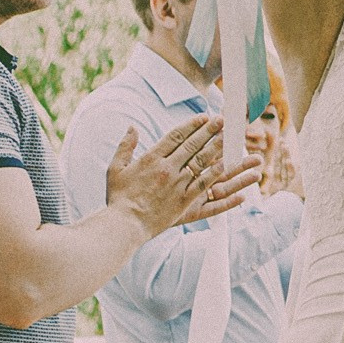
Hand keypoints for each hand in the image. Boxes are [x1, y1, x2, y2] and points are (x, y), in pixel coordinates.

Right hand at [106, 114, 262, 238]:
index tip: (203, 117)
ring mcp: (177, 185)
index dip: (191, 125)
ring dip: (216, 148)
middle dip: (208, 131)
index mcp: (151, 159)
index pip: (175, 136)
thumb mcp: (116, 168)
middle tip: (222, 120)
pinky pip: (203, 185)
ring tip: (228, 137)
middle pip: (192, 145)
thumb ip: (125, 146)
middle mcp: (167, 169)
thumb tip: (131, 127)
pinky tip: (225, 164)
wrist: (124, 225)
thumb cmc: (119, 198)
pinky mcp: (184, 201)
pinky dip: (215, 174)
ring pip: (201, 162)